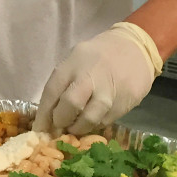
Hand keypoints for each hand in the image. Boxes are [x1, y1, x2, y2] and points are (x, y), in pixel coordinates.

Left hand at [34, 22, 162, 134]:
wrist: (136, 47)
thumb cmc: (99, 55)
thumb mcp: (76, 59)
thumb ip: (64, 83)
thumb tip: (50, 114)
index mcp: (72, 64)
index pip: (51, 92)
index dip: (43, 114)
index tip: (40, 129)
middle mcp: (89, 77)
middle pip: (69, 105)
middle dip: (61, 121)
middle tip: (61, 126)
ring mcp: (108, 91)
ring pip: (89, 119)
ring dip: (79, 128)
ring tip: (76, 127)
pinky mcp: (123, 102)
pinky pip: (105, 121)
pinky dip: (96, 125)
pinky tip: (94, 120)